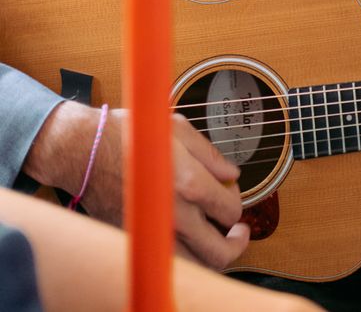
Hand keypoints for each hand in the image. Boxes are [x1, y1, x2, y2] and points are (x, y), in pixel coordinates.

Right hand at [25, 103, 248, 268]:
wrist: (83, 151)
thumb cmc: (129, 136)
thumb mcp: (178, 130)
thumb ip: (211, 156)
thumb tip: (231, 175)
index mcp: (190, 185)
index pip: (230, 210)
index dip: (237, 203)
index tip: (231, 196)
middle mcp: (173, 217)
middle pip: (219, 252)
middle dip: (236, 242)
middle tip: (238, 232)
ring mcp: (152, 235)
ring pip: (194, 269)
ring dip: (211, 258)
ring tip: (217, 243)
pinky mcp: (133, 243)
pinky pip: (167, 264)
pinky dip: (184, 259)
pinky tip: (188, 241)